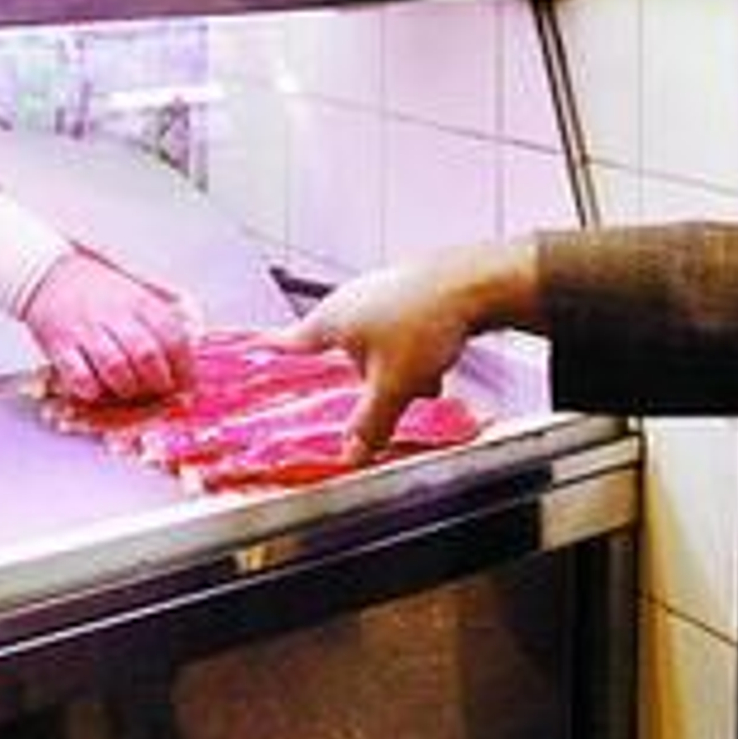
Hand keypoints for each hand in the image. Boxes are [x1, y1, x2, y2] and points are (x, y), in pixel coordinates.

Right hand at [24, 253, 198, 401]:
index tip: (186, 383)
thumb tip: (189, 350)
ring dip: (128, 388)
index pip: (173, 337)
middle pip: (146, 355)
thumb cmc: (99, 290)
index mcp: (140, 302)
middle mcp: (115, 315)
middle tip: (158, 392)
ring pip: (116, 368)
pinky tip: (98, 388)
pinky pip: (80, 377)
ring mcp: (87, 331)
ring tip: (130, 391)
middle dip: (158, 382)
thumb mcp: (136, 293)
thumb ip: (161, 319)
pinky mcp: (60, 346)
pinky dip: (93, 390)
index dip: (184, 366)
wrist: (51, 276)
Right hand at [270, 243, 535, 461]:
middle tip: (388, 396)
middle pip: (345, 349)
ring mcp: (381, 288)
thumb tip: (350, 456)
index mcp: (333, 318)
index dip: (278, 349)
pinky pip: (402, 328)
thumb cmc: (423, 323)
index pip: (295, 340)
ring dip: (396, 366)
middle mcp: (351, 298)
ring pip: (378, 341)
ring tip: (425, 380)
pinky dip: (414, 347)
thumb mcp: (392, 386)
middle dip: (367, 378)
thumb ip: (369, 424)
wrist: (474, 282)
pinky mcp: (410, 287)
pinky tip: (438, 360)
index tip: (262, 346)